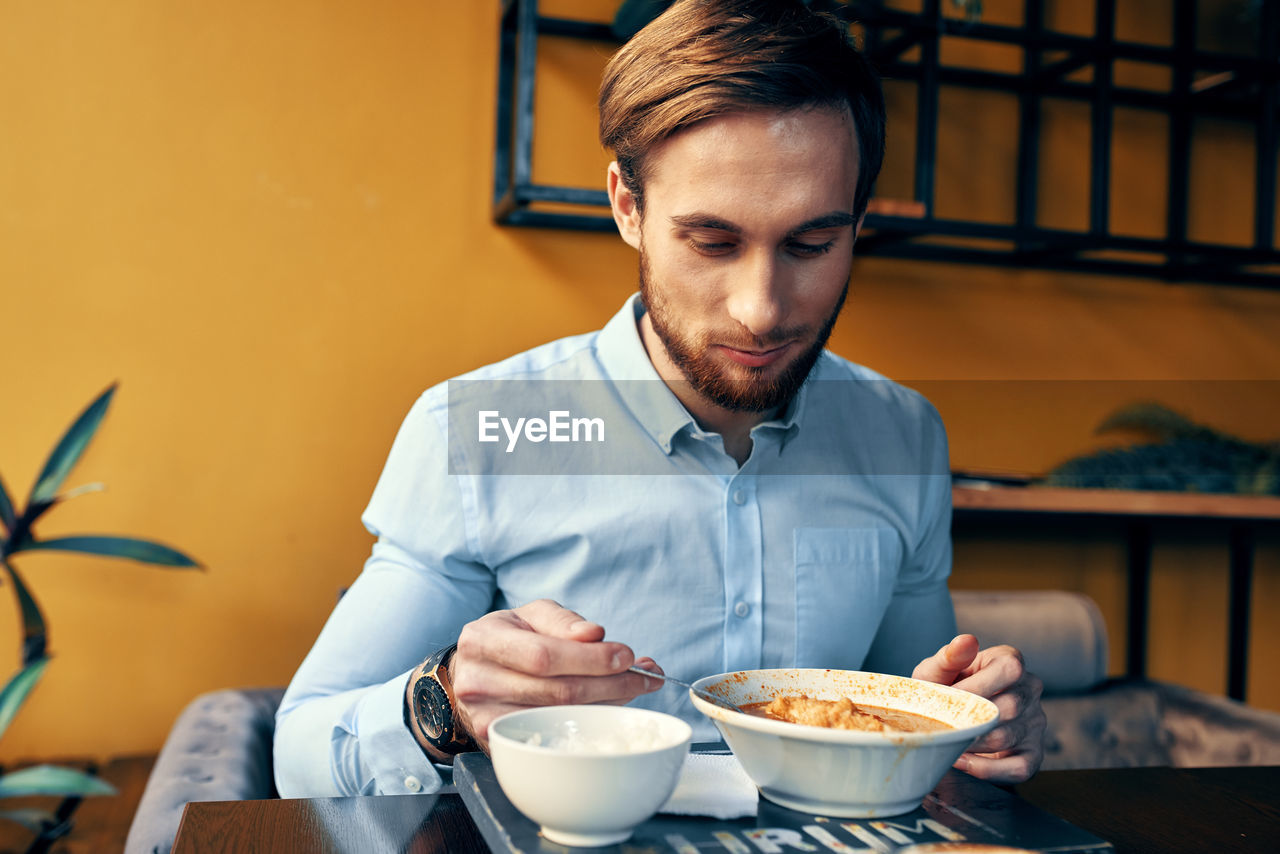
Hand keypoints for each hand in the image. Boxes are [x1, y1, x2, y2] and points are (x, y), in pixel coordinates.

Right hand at [449, 599, 662, 750]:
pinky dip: (589, 721)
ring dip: (606, 704)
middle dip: (609, 684)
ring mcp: (484, 718)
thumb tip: (595, 635)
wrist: (472, 672)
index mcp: (482, 640)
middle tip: (644, 675)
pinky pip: (553, 735)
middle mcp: (476, 682)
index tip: (626, 655)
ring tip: (634, 687)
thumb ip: (563, 621)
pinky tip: (609, 706)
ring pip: (559, 718)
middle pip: (556, 692)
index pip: (543, 656)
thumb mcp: (531, 615)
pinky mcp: (497, 743)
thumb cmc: (510, 638)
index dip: (589, 659)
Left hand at [912, 634, 1045, 783]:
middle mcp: (1030, 690)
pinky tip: (963, 760)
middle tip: (943, 724)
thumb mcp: (938, 669)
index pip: (1010, 670)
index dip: (977, 687)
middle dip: (969, 719)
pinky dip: (986, 769)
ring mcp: (1035, 722)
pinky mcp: (1033, 753)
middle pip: (1009, 708)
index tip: (947, 697)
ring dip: (971, 744)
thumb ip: (949, 656)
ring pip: (1007, 738)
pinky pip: (1018, 768)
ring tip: (948, 741)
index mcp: (1011, 661)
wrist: (949, 713)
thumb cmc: (946, 686)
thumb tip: (966, 641)